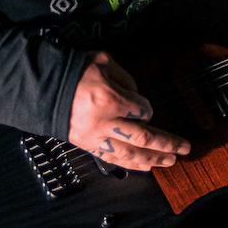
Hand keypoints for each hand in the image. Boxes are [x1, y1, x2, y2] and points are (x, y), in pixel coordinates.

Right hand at [67, 51, 189, 170]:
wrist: (42, 88)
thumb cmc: (74, 71)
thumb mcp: (102, 61)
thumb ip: (125, 77)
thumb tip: (137, 96)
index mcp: (109, 98)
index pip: (141, 110)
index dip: (148, 110)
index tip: (146, 109)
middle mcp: (104, 121)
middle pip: (143, 138)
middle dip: (167, 143)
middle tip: (185, 147)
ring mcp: (95, 136)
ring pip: (130, 154)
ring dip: (153, 158)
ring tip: (171, 161)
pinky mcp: (87, 145)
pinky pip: (113, 159)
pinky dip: (131, 165)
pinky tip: (147, 167)